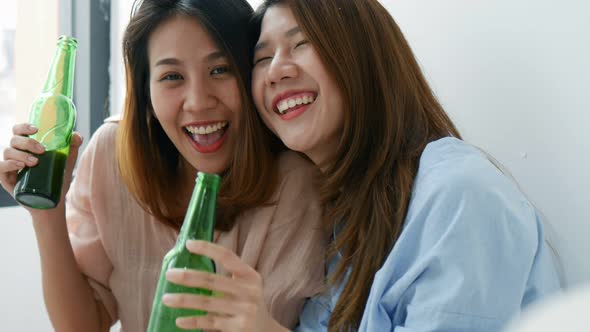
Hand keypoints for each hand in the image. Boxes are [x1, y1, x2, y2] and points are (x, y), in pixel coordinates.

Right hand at [0, 123, 82, 212]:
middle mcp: (16, 153)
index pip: (19, 131)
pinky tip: (20, 165)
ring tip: (35, 162)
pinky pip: (0, 167)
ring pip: (7, 152)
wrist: (53, 201)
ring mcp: (9, 166)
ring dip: (21, 154)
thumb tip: (76, 135)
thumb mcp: (66, 161)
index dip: (24, 127)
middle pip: (14, 140)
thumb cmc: (57, 179)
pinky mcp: (6, 179)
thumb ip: (72, 147)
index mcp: (27, 146)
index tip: (36, 129)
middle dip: (28, 142)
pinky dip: (9, 164)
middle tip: (42, 150)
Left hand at [162, 240, 287, 331]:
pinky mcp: (239, 327)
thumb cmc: (249, 304)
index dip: (208, 249)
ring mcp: (245, 310)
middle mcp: (249, 291)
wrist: (267, 331)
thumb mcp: (247, 287)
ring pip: (207, 302)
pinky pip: (210, 322)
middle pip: (213, 280)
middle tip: (169, 274)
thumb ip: (227, 277)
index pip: (227, 256)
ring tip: (166, 299)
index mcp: (250, 275)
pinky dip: (193, 321)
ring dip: (184, 300)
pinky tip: (179, 320)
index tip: (189, 244)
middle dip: (188, 277)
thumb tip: (190, 267)